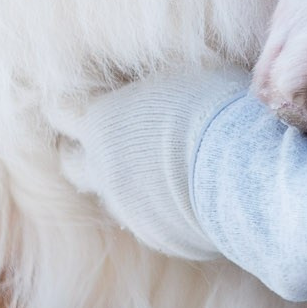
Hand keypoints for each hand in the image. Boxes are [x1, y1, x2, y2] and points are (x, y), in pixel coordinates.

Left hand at [51, 67, 248, 259]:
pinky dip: (158, 206)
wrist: (246, 171)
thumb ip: (154, 80)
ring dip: (120, 181)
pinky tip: (184, 193)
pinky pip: (149, 220)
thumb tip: (153, 73)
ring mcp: (131, 209)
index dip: (68, 101)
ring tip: (147, 167)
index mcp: (103, 123)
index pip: (61, 111)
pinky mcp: (161, 237)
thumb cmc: (216, 106)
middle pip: (72, 163)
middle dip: (81, 149)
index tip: (81, 94)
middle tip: (102, 136)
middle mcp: (106, 171)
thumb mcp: (183, 70)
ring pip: (109, 196)